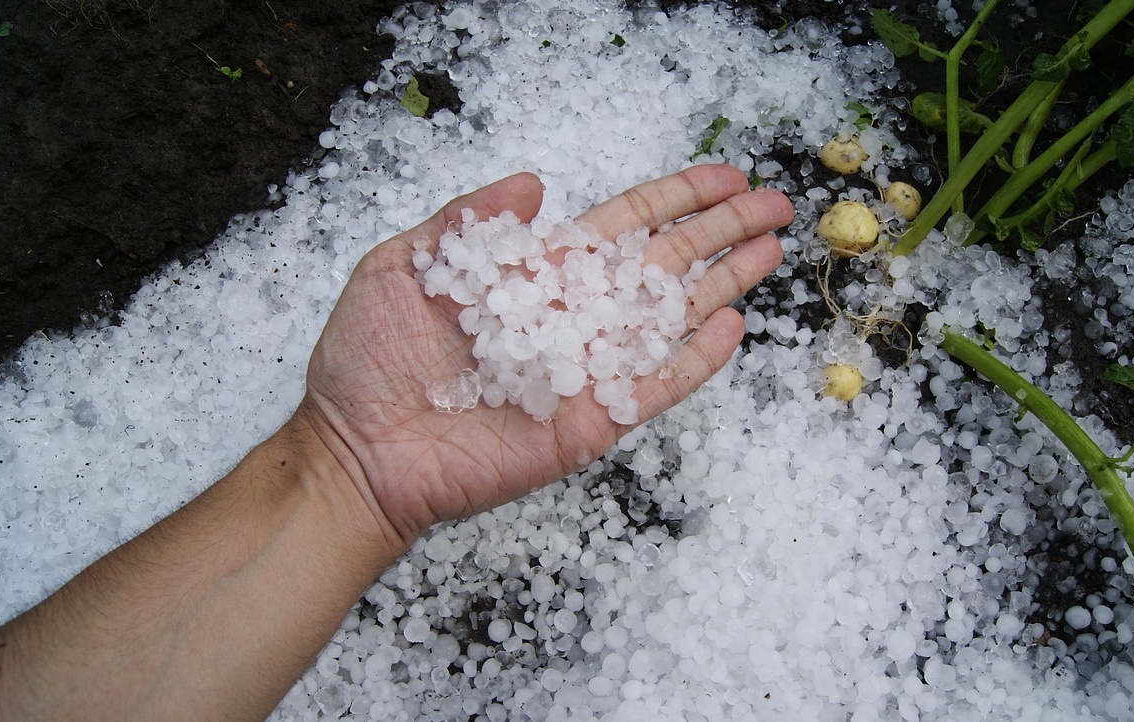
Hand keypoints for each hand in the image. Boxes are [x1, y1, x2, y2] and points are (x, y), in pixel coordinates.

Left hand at [297, 165, 792, 548]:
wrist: (356, 449)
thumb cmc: (369, 360)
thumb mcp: (404, 266)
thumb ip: (468, 221)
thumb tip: (533, 179)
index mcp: (537, 273)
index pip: (624, 226)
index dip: (677, 199)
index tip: (725, 177)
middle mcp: (573, 316)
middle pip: (664, 264)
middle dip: (721, 232)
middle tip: (777, 204)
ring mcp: (586, 370)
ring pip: (670, 318)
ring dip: (724, 284)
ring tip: (772, 252)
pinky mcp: (590, 421)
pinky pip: (653, 388)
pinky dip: (694, 361)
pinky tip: (731, 328)